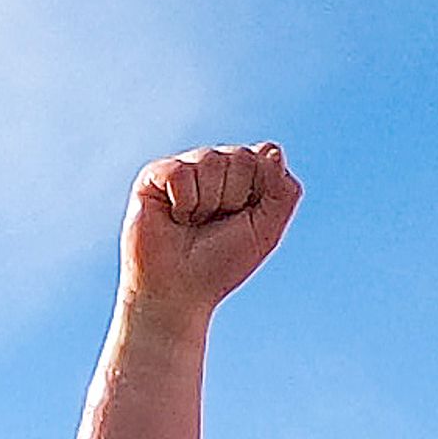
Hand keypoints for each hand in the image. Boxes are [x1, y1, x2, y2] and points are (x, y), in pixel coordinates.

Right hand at [122, 145, 300, 320]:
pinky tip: (175, 217)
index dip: (261, 192)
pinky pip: (182, 172)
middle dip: (236, 198)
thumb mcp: (266, 231)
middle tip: (217, 223)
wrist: (179, 288)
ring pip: (211, 161)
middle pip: (242, 156)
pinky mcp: (155, 174)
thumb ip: (282, 193)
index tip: (247, 219)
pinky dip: (185, 202)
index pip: (266, 157)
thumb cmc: (222, 263)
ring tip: (195, 222)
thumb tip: (273, 150)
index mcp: (246, 179)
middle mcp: (216, 169)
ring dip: (209, 203)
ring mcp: (186, 169)